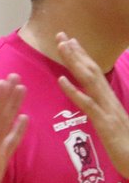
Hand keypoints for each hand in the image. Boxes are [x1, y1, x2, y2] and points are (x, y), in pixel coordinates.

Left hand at [57, 31, 128, 179]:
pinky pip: (88, 104)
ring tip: (62, 47)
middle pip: (91, 71)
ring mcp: (107, 110)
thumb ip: (102, 110)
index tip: (69, 41)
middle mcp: (109, 100)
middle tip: (61, 35)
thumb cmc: (126, 147)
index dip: (82, 56)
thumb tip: (93, 100)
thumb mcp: (111, 124)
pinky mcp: (104, 123)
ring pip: (90, 81)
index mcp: (109, 99)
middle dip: (75, 52)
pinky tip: (61, 80)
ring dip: (75, 62)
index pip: (94, 73)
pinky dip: (74, 91)